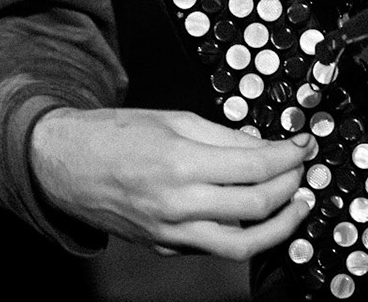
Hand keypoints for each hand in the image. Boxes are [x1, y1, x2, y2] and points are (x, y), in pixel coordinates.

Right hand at [32, 107, 312, 258]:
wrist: (64, 164)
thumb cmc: (112, 136)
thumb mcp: (174, 119)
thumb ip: (223, 136)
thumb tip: (263, 145)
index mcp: (181, 163)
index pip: (257, 167)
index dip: (290, 156)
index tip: (303, 147)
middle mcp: (178, 203)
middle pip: (257, 206)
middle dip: (292, 187)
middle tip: (303, 171)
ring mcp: (171, 232)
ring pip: (241, 244)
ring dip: (279, 227)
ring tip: (296, 207)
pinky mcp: (164, 246)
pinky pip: (213, 247)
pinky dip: (240, 233)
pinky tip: (252, 216)